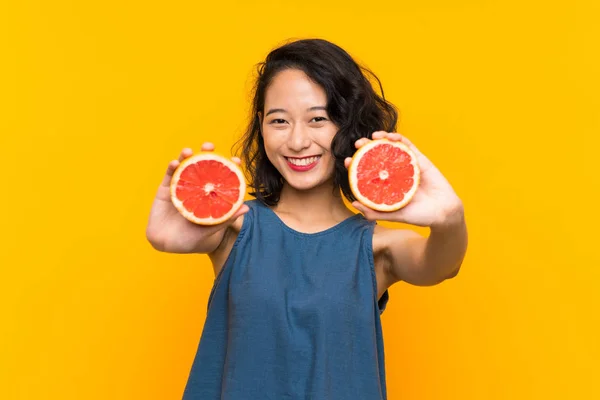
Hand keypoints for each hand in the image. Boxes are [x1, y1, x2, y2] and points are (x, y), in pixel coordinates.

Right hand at [146, 142, 248, 252]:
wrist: (167, 245)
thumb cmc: (190, 239)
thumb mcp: (210, 230)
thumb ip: (226, 218)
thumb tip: (246, 207)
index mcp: (209, 195)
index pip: (221, 177)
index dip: (229, 167)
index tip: (236, 160)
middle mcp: (196, 188)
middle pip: (203, 167)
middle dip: (206, 154)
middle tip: (209, 146)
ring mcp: (181, 187)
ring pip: (185, 167)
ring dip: (186, 156)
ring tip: (188, 151)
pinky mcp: (166, 190)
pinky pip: (169, 176)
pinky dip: (172, 167)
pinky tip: (175, 163)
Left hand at [344, 131, 462, 226]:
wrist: (444, 213)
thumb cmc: (420, 216)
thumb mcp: (394, 215)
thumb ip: (375, 212)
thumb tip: (354, 203)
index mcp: (386, 185)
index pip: (367, 171)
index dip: (356, 164)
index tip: (347, 160)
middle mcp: (394, 174)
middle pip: (376, 156)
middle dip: (365, 148)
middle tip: (357, 144)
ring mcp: (406, 165)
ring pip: (392, 148)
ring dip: (381, 139)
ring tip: (373, 135)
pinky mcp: (420, 160)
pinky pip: (408, 146)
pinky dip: (399, 139)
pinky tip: (391, 136)